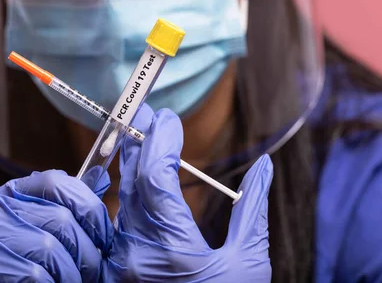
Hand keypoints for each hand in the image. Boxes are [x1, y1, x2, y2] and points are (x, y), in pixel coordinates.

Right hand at [0, 170, 112, 281]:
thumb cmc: (2, 267)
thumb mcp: (27, 230)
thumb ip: (60, 207)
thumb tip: (101, 180)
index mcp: (6, 196)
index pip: (56, 182)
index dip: (89, 208)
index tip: (104, 236)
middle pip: (61, 219)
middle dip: (87, 252)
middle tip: (92, 273)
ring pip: (52, 249)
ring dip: (71, 275)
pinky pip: (36, 275)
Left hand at [103, 105, 272, 281]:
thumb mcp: (249, 264)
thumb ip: (253, 209)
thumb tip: (264, 165)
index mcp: (172, 250)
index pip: (155, 178)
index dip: (160, 141)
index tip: (169, 118)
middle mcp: (136, 255)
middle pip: (131, 183)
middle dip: (140, 143)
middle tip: (146, 114)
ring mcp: (123, 263)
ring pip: (121, 201)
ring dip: (133, 166)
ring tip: (144, 137)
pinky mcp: (118, 269)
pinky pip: (117, 221)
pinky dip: (127, 193)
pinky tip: (135, 177)